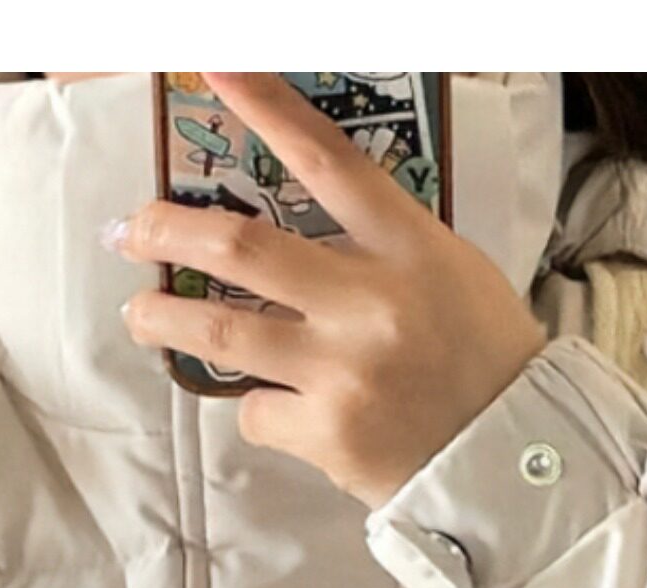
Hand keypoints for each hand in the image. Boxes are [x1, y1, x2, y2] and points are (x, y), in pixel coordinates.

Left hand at [111, 72, 546, 506]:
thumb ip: (377, 246)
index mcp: (407, 247)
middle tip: (133, 231)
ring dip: (166, 322)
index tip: (215, 68)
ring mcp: (345, 372)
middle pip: (244, 247)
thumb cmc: (482, 359)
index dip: (265, 107)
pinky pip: (259, 412)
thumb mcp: (447, 273)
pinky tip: (278, 410)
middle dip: (170, 234)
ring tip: (142, 316)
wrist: (513, 460)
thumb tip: (299, 232)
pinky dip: (257, 408)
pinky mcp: (329, 435)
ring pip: (224, 333)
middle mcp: (370, 303)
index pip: (326, 159)